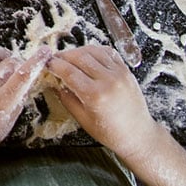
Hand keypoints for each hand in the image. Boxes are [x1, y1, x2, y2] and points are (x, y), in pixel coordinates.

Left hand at [0, 38, 47, 157]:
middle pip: (8, 63)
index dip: (36, 61)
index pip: (24, 75)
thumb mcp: (8, 123)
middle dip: (17, 61)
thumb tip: (27, 83)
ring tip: (4, 55)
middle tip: (18, 64)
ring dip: (0, 52)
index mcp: (2, 101)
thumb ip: (18, 101)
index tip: (44, 52)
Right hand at [46, 44, 159, 158]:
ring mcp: (119, 73)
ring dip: (78, 51)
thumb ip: (67, 99)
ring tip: (70, 58)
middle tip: (55, 59)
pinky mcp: (126, 71)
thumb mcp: (83, 120)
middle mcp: (108, 80)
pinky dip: (95, 51)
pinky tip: (88, 56)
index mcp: (95, 95)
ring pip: (93, 51)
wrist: (138, 134)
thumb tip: (55, 84)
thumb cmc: (111, 132)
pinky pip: (108, 53)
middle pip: (79, 57)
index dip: (55, 65)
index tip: (47, 64)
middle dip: (64, 56)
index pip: (69, 72)